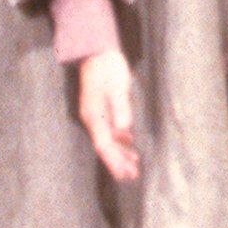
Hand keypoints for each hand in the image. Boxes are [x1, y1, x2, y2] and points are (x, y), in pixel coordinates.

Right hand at [76, 49, 139, 182]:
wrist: (97, 51)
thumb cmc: (107, 67)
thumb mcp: (117, 86)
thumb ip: (120, 107)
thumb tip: (124, 129)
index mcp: (94, 116)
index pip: (104, 145)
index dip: (114, 162)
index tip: (125, 175)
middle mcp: (93, 118)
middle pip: (105, 147)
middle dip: (118, 163)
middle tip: (133, 177)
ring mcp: (96, 114)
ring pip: (108, 140)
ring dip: (121, 153)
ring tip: (134, 166)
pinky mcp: (102, 108)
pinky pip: (111, 130)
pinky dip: (121, 140)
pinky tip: (130, 143)